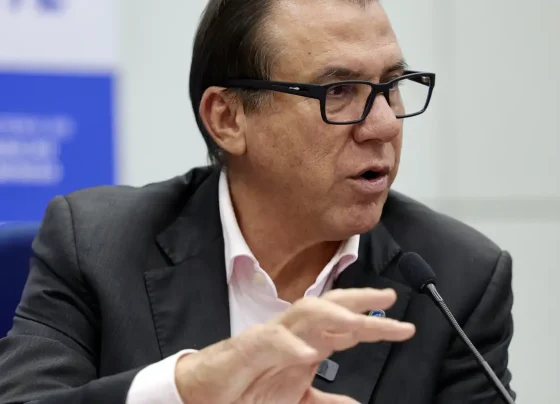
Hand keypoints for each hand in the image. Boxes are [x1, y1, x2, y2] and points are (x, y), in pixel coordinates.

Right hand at [175, 288, 414, 403]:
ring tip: (360, 324)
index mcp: (307, 344)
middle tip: (389, 298)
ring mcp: (272, 337)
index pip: (345, 325)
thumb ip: (325, 400)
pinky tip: (309, 353)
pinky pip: (272, 340)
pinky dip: (291, 346)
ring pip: (305, 313)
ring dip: (334, 315)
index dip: (375, 324)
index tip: (404, 326)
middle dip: (360, 299)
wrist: (208, 392)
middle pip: (330, 305)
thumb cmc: (249, 388)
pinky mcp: (248, 347)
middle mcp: (294, 334)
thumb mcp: (296, 399)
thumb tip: (355, 403)